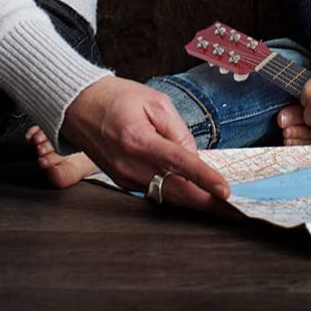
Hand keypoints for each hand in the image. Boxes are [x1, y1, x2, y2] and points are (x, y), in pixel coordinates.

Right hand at [61, 75, 229, 209]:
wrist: (79, 106)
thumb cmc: (116, 98)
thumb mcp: (154, 101)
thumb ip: (177, 130)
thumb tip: (193, 157)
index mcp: (138, 140)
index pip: (179, 164)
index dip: (204, 179)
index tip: (224, 191)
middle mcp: (129, 165)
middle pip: (174, 192)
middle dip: (205, 204)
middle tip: (231, 212)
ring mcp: (123, 178)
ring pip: (165, 195)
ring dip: (192, 199)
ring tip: (218, 204)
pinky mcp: (122, 182)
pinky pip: (154, 190)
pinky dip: (174, 191)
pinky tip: (191, 190)